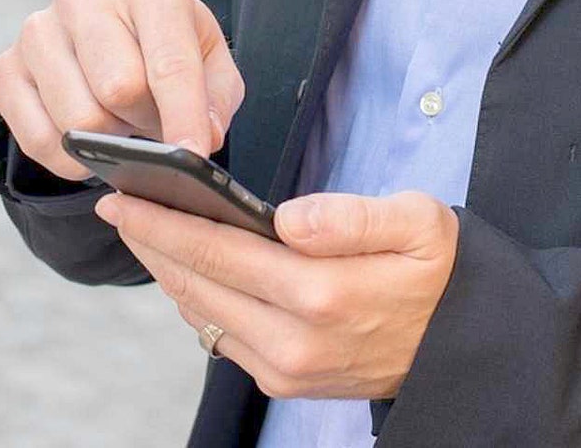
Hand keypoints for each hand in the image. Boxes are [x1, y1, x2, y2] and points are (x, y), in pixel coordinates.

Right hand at [0, 0, 243, 179]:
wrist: (116, 37)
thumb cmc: (169, 51)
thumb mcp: (212, 65)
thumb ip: (216, 99)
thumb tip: (203, 138)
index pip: (169, 63)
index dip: (185, 116)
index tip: (194, 155)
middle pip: (118, 91)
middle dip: (146, 123)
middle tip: (154, 124)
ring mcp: (38, 30)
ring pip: (77, 120)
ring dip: (109, 141)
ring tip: (122, 124)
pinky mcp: (6, 66)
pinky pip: (38, 139)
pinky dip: (70, 159)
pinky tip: (89, 146)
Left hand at [95, 190, 459, 398]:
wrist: (460, 344)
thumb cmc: (439, 272)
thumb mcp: (420, 224)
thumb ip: (352, 217)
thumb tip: (288, 219)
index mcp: (322, 293)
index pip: (217, 251)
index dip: (163, 222)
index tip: (123, 197)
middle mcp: (293, 340)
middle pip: (196, 285)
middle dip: (152, 242)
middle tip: (120, 207)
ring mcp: (285, 368)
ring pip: (201, 315)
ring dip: (170, 273)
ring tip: (148, 233)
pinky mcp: (284, 382)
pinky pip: (220, 338)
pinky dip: (196, 302)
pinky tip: (190, 273)